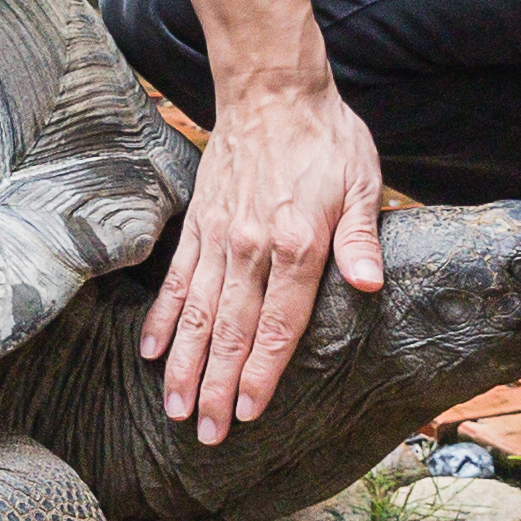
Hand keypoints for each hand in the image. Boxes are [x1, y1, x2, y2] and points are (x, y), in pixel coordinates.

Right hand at [140, 70, 387, 442]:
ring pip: (197, 312)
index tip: (245, 412)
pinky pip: (176, 279)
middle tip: (205, 432)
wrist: (271, 88)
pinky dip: (161, 317)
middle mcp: (252, 246)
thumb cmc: (326, 138)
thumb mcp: (362, 182)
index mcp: (298, 243)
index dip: (261, 373)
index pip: (279, 324)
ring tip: (173, 408)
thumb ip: (361, 239)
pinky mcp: (198, 223)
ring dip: (183, 364)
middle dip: (216, 386)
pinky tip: (149, 352)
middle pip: (232, 330)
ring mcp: (219, 236)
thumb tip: (371, 285)